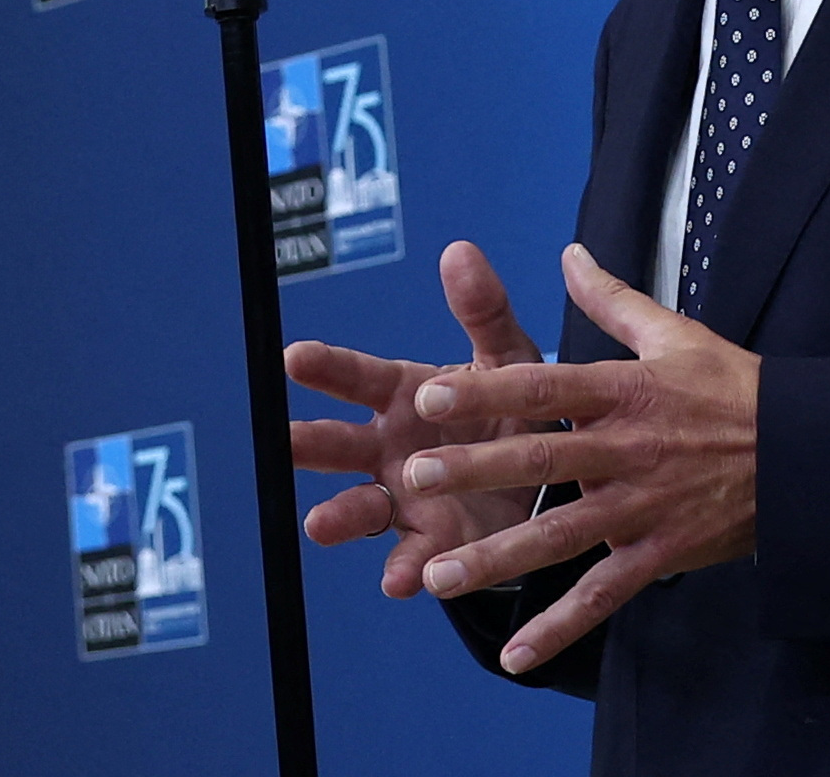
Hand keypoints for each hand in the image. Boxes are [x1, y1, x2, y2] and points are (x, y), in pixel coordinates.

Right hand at [285, 240, 546, 597]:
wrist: (548, 477)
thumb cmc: (514, 406)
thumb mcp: (508, 358)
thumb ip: (483, 311)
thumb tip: (459, 250)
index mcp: (406, 394)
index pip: (359, 377)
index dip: (327, 367)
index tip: (295, 356)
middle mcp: (391, 447)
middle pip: (339, 444)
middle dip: (308, 442)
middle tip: (281, 440)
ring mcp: (405, 497)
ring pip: (360, 506)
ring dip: (340, 515)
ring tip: (320, 524)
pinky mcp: (431, 543)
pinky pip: (412, 559)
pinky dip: (405, 569)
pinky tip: (401, 578)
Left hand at [397, 241, 759, 674]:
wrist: (808, 456)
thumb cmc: (735, 389)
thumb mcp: (676, 334)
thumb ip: (611, 299)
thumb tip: (568, 253)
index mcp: (624, 392)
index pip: (544, 389)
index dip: (486, 392)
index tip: (430, 395)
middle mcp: (625, 452)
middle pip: (542, 461)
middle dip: (476, 470)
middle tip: (416, 478)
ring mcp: (640, 509)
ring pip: (560, 537)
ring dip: (498, 559)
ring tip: (439, 575)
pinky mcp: (658, 555)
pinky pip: (602, 596)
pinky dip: (560, 627)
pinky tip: (518, 656)